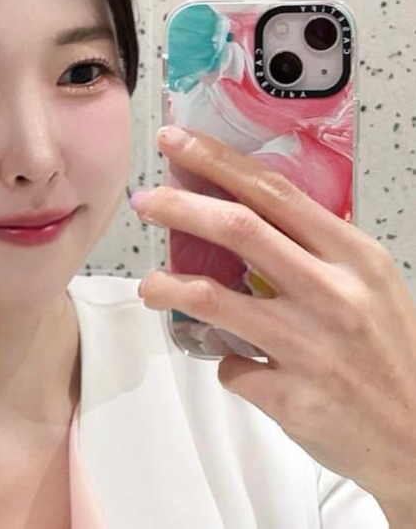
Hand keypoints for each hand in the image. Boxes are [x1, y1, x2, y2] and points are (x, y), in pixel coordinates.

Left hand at [131, 124, 415, 515]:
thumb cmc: (391, 354)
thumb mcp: (370, 284)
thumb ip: (317, 249)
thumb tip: (250, 211)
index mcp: (354, 257)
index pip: (274, 192)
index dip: (217, 162)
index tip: (176, 141)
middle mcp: (333, 294)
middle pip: (238, 229)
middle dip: (180, 207)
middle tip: (145, 201)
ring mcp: (311, 346)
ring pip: (214, 299)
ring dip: (169, 286)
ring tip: (150, 286)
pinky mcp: (292, 395)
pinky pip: (232, 367)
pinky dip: (227, 362)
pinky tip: (239, 364)